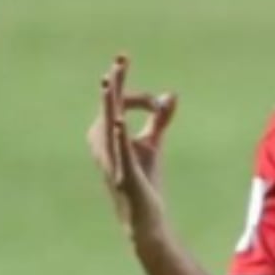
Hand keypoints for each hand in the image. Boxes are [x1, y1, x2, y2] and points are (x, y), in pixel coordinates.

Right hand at [87, 55, 178, 241]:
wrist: (145, 215)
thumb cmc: (144, 178)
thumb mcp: (152, 143)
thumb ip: (159, 119)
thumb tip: (171, 94)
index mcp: (108, 133)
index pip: (119, 103)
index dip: (143, 99)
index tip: (162, 105)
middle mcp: (103, 143)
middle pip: (108, 106)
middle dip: (115, 82)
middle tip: (121, 58)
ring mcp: (113, 158)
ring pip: (109, 124)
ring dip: (111, 103)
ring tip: (108, 81)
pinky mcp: (125, 174)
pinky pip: (120, 151)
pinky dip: (120, 136)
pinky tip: (120, 122)